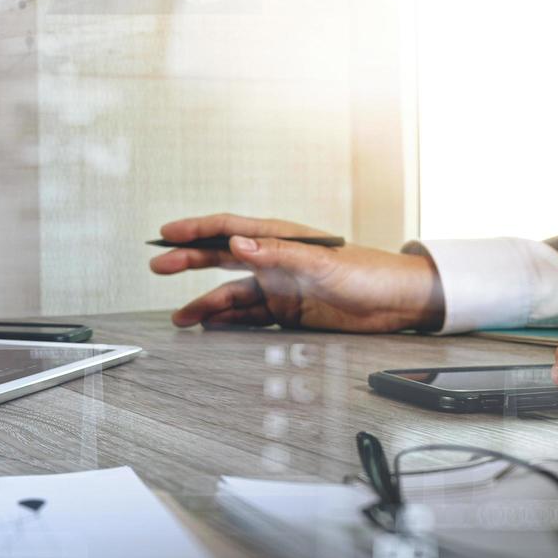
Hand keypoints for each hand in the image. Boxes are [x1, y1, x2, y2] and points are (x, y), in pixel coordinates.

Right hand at [149, 213, 443, 332]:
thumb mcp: (320, 263)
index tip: (166, 234)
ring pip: (231, 293)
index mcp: (280, 237)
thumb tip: (235, 243)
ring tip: (180, 318)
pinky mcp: (287, 312)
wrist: (398, 303)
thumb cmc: (368, 273)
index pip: (227, 229)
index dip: (195, 229)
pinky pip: (248, 317)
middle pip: (220, 258)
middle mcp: (274, 260)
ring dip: (205, 304)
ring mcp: (279, 287)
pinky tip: (210, 328)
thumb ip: (276, 253)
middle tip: (159, 267)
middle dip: (188, 262)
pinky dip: (227, 322)